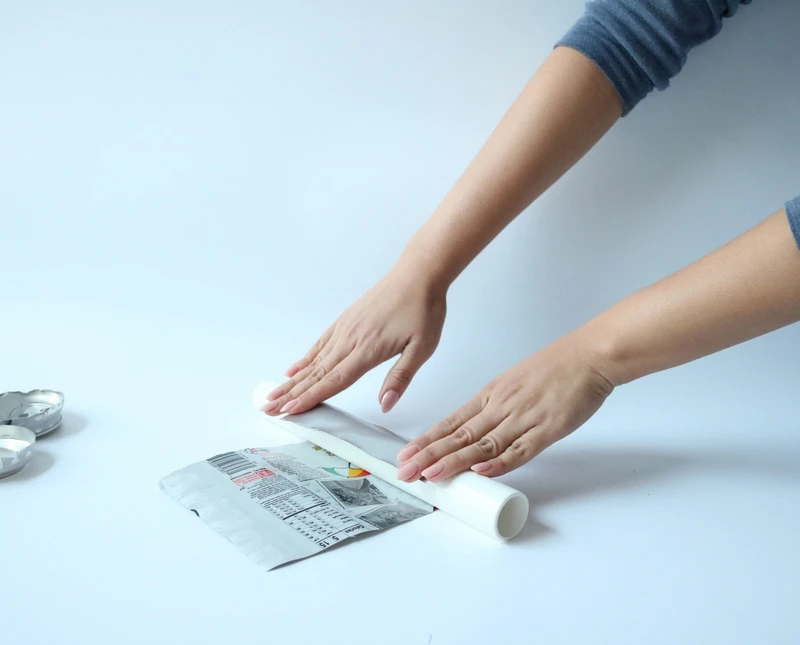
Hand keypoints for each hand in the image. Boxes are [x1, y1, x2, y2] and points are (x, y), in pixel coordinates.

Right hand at [262, 266, 446, 415]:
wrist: (417, 275)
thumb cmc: (423, 310)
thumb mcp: (422, 347)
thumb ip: (401, 377)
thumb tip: (385, 404)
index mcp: (368, 350)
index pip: (334, 380)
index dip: (311, 398)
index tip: (290, 412)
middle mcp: (350, 340)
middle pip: (316, 373)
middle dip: (291, 394)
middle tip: (268, 409)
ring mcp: (344, 329)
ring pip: (313, 360)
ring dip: (292, 380)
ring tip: (273, 394)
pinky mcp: (345, 320)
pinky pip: (320, 343)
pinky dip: (304, 358)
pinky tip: (293, 369)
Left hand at [395, 330, 613, 481]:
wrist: (588, 356)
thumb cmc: (555, 368)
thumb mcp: (513, 383)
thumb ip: (495, 407)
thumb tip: (476, 430)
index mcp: (491, 395)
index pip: (452, 422)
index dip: (427, 440)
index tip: (406, 454)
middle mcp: (501, 407)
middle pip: (460, 436)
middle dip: (430, 456)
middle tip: (406, 472)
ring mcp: (523, 418)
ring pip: (483, 445)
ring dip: (455, 462)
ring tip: (431, 476)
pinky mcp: (548, 429)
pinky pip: (521, 449)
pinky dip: (501, 463)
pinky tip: (482, 472)